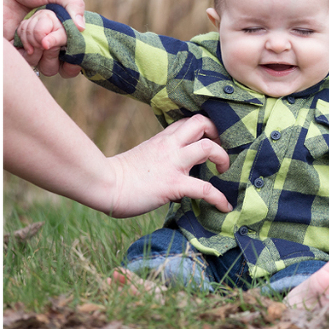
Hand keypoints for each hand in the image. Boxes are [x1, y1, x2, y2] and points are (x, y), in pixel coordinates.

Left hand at [3, 0, 83, 76]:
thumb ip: (73, 5)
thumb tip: (83, 28)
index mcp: (63, 25)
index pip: (77, 49)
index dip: (77, 54)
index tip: (69, 48)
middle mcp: (50, 37)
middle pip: (61, 63)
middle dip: (55, 53)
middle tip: (46, 39)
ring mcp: (32, 43)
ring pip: (42, 65)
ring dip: (38, 51)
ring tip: (29, 31)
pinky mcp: (14, 46)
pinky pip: (23, 62)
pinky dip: (23, 54)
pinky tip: (20, 37)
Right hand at [105, 115, 231, 217]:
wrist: (103, 186)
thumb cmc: (120, 175)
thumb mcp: (144, 154)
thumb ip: (161, 154)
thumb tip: (175, 167)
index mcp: (163, 139)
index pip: (189, 121)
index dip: (205, 127)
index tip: (212, 139)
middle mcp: (170, 146)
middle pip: (202, 123)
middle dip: (218, 133)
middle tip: (220, 149)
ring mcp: (173, 164)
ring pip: (208, 148)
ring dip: (223, 158)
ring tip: (223, 171)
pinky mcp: (173, 185)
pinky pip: (204, 189)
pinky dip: (218, 198)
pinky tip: (225, 206)